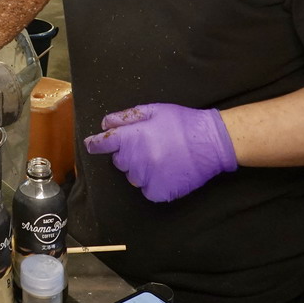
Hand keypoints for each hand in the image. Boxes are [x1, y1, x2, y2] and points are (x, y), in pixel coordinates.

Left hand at [83, 103, 237, 202]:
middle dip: (128, 155)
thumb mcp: (154, 110)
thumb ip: (126, 117)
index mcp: (133, 137)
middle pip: (119, 162)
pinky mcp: (159, 191)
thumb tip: (104, 124)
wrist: (212, 142)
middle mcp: (136, 159)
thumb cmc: (182, 122)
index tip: (91, 145)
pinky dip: (152, 184)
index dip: (96, 144)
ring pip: (132, 177)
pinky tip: (166, 173)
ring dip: (140, 170)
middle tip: (148, 147)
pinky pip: (146, 190)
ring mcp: (147, 177)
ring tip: (160, 160)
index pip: (103, 143)